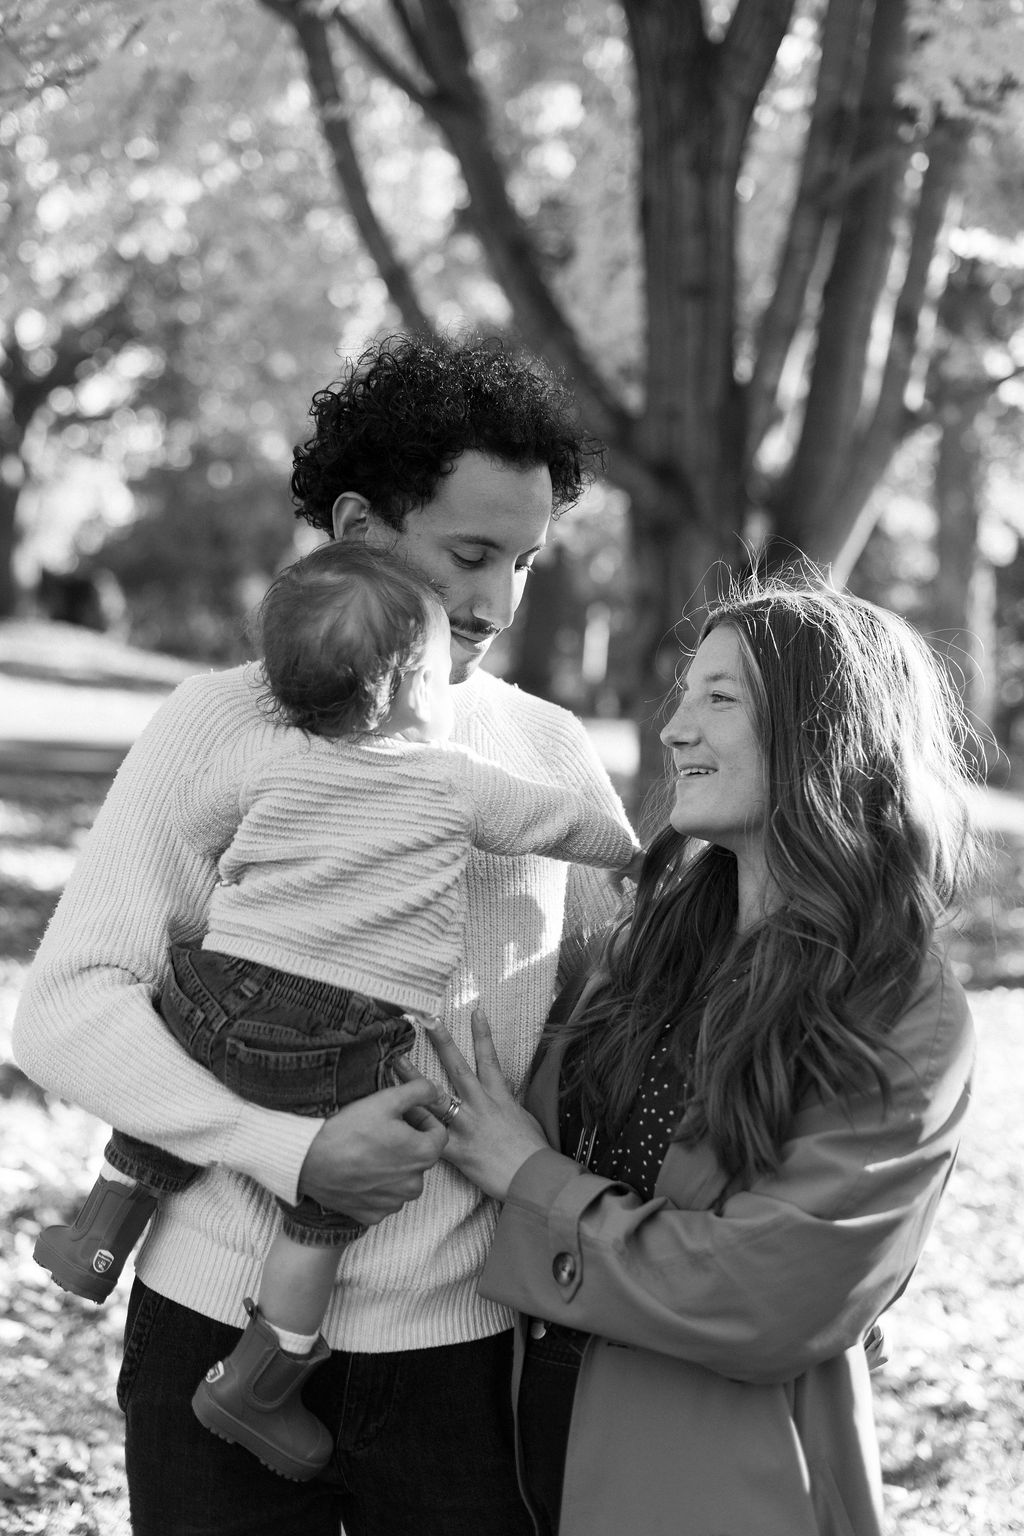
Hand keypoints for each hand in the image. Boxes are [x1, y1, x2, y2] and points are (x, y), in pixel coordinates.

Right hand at [297, 1080, 447, 1226]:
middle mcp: (413, 1184)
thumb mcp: (386, 1099)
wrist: (308, 1159)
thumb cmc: (348, 1128)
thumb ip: (419, 1091)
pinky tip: (359, 1170)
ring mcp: (393, 1203)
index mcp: (423, 1155)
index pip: (439, 1133)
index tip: (403, 1113)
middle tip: (382, 1128)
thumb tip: (435, 1092)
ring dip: (394, 1164)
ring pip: (403, 1179)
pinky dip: (377, 1185)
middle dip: (408, 1141)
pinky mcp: (373, 1215)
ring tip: (369, 1149)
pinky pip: (384, 1198)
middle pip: (421, 1157)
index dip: (423, 1118)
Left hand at [395, 1008, 549, 1200]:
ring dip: (414, 1078)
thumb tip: (503, 1102)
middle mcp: (480, 1105)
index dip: (482, 1034)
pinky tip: (397, 1118)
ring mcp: (466, 1125)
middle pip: (457, 1067)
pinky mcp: (457, 1149)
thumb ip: (508, 1106)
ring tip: (397, 1061)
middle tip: (426, 1021)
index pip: (489, 1058)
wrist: (534, 1176)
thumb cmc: (534, 1151)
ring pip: (436, 1096)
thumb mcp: (524, 1119)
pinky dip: (414, 1128)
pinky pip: (430, 1135)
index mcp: (499, 1096)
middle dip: (442, 1043)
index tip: (475, 1011)